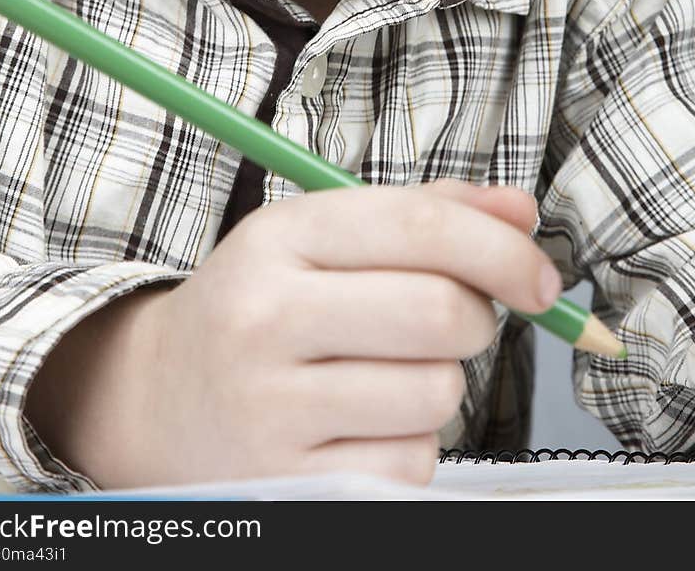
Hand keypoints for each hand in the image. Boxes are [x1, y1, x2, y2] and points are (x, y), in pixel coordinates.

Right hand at [27, 181, 556, 487]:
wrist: (154, 400)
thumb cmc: (261, 305)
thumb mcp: (319, 236)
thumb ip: (425, 212)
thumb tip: (522, 211)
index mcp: (279, 237)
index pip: (420, 226)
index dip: (503, 249)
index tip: (540, 277)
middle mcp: (265, 317)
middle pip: (441, 313)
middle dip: (478, 318)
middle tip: (458, 321)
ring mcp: (269, 407)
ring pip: (438, 393)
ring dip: (441, 384)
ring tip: (387, 371)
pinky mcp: (285, 483)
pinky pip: (411, 461)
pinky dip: (410, 444)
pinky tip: (360, 423)